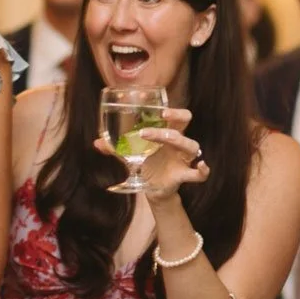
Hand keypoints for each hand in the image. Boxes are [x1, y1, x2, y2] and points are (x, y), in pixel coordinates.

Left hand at [92, 108, 207, 199]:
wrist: (151, 189)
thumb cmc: (145, 164)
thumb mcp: (129, 155)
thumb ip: (115, 148)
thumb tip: (96, 143)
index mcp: (166, 134)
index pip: (176, 116)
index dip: (172, 110)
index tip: (161, 109)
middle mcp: (177, 143)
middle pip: (185, 123)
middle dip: (176, 117)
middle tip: (162, 116)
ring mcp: (182, 159)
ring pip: (191, 145)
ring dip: (178, 140)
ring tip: (162, 138)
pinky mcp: (183, 175)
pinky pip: (199, 174)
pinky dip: (203, 170)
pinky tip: (201, 166)